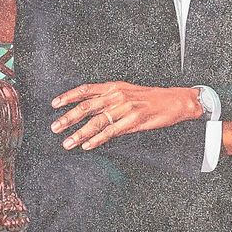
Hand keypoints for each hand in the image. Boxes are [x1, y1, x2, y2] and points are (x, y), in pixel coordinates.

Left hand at [52, 81, 202, 149]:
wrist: (176, 101)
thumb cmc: (153, 98)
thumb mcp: (129, 91)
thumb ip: (109, 99)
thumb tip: (89, 109)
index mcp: (114, 87)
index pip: (86, 90)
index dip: (68, 96)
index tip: (54, 104)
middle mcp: (117, 96)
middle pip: (87, 107)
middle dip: (68, 118)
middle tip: (55, 127)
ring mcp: (125, 108)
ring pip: (96, 122)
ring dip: (79, 133)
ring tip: (68, 142)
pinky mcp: (134, 120)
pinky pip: (111, 131)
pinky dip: (97, 139)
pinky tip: (88, 145)